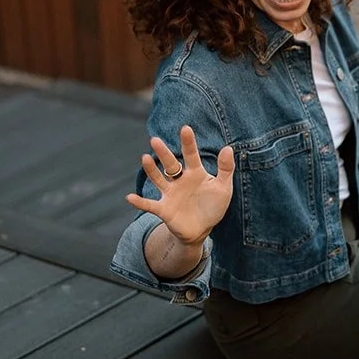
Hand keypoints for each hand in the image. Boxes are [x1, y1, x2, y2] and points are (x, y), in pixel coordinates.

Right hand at [127, 124, 234, 247]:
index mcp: (195, 173)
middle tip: (154, 140)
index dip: (188, 143)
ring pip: (158, 179)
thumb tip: (228, 148)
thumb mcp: (223, 188)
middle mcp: (180, 180)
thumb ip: (226, 169)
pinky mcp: (164, 209)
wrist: (201, 230)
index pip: (191, 155)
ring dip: (151, 170)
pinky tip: (129, 197)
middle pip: (171, 164)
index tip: (185, 128)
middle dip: (164, 153)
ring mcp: (170, 194)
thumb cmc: (212, 206)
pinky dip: (140, 202)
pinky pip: (150, 205)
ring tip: (145, 158)